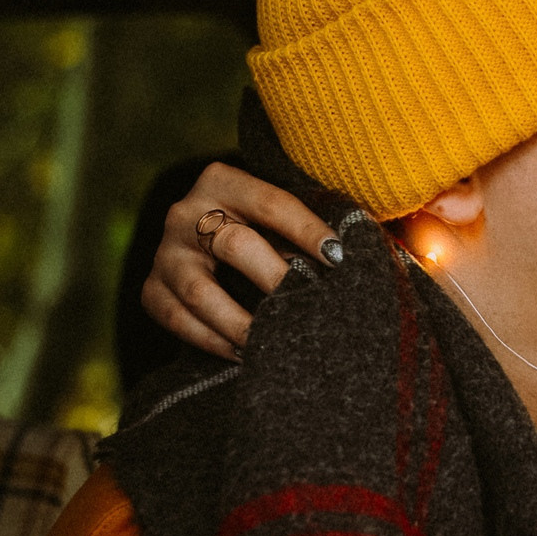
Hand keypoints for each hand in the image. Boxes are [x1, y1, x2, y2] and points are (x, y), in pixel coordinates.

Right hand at [143, 161, 341, 359]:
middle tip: (309, 305)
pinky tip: (245, 354)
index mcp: (222, 181)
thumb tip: (385, 245)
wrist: (209, 243)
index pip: (271, 204)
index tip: (340, 259)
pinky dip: (212, 341)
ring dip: (243, 322)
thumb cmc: (268, 230)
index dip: (307, 231)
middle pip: (234, 245)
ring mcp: (165, 253)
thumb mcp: (287, 216)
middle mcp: (186, 212)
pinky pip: (177, 320)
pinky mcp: (151, 290)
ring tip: (277, 342)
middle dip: (276, 278)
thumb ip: (324, 226)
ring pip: (201, 292)